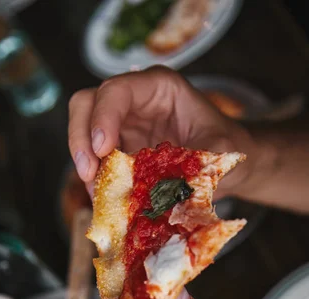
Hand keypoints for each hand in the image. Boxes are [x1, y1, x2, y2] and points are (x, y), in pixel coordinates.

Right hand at [68, 66, 256, 197]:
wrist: (229, 160)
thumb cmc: (226, 145)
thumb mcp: (221, 152)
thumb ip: (199, 165)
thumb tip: (175, 193)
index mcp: (159, 87)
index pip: (117, 90)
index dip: (103, 117)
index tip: (102, 150)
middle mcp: (135, 101)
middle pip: (87, 104)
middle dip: (80, 138)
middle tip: (88, 173)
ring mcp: (124, 125)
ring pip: (83, 132)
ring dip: (85, 165)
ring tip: (97, 194)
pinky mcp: (120, 150)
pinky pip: (97, 162)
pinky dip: (96, 181)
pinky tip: (105, 201)